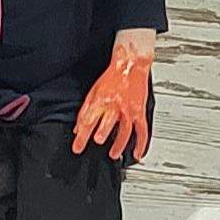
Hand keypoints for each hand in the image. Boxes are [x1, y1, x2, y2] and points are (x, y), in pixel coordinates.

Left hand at [72, 30, 154, 158]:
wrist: (130, 65)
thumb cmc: (112, 77)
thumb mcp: (92, 92)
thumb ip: (84, 112)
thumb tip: (77, 128)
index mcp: (100, 100)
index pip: (88, 121)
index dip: (82, 136)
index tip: (77, 148)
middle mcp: (114, 105)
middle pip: (107, 123)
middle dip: (102, 133)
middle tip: (98, 142)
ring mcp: (128, 110)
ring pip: (125, 130)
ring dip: (119, 144)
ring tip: (113, 154)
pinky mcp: (139, 112)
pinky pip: (142, 130)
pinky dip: (141, 144)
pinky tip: (137, 153)